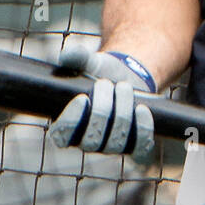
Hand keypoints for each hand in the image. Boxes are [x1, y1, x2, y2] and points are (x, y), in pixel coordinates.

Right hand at [50, 45, 155, 162]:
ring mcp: (111, 146)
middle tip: (106, 83)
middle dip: (101, 109)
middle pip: (92, 140)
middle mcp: (87, 142)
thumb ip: (75, 58)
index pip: (62, 136)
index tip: (82, 97)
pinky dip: (142, 129)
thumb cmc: (98, 73)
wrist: (124, 77)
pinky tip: (142, 109)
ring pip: (116, 143)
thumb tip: (67, 56)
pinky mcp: (134, 145)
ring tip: (123, 87)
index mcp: (67, 127)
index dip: (71, 121)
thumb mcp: (87, 63)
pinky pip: (139, 149)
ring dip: (122, 113)